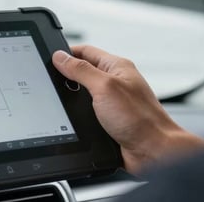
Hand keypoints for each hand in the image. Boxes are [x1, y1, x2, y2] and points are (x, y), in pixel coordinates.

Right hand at [53, 46, 203, 172]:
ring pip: (83, 94)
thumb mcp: (104, 87)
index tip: (49, 58)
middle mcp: (115, 82)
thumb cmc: (140, 119)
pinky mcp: (109, 120)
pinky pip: (87, 112)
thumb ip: (81, 70)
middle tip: (51, 80)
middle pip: (82, 71)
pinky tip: (71, 117)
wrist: (153, 152)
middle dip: (66, 76)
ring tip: (61, 99)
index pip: (86, 51)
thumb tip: (60, 57)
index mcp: (117, 66)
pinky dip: (77, 114)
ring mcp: (112, 102)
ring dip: (72, 98)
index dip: (67, 52)